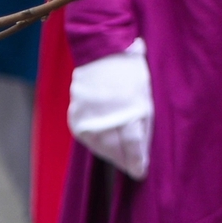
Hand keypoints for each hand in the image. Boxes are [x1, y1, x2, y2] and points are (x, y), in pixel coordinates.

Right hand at [68, 39, 152, 179]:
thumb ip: (144, 121)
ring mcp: (88, 114)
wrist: (101, 50)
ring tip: (120, 158)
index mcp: (127, 107)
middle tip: (132, 168)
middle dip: (124, 161)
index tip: (141, 172)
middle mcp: (105, 113)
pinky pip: (86, 136)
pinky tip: (104, 145)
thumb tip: (142, 148)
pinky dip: (95, 143)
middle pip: (114, 149)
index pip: (132, 144)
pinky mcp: (76, 114)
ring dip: (110, 154)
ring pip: (98, 146)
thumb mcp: (145, 94)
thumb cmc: (130, 71)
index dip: (137, 161)